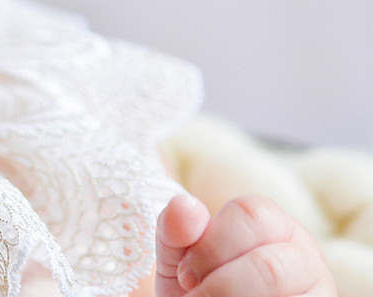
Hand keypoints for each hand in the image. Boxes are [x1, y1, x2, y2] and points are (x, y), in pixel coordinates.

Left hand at [155, 193, 335, 296]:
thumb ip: (176, 229)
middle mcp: (304, 257)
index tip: (185, 275)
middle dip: (222, 286)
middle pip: (269, 265)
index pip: (251, 213)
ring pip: (279, 293)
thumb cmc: (197, 283)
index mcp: (273, 224)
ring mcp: (317, 292)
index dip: (210, 245)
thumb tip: (184, 205)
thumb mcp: (180, 255)